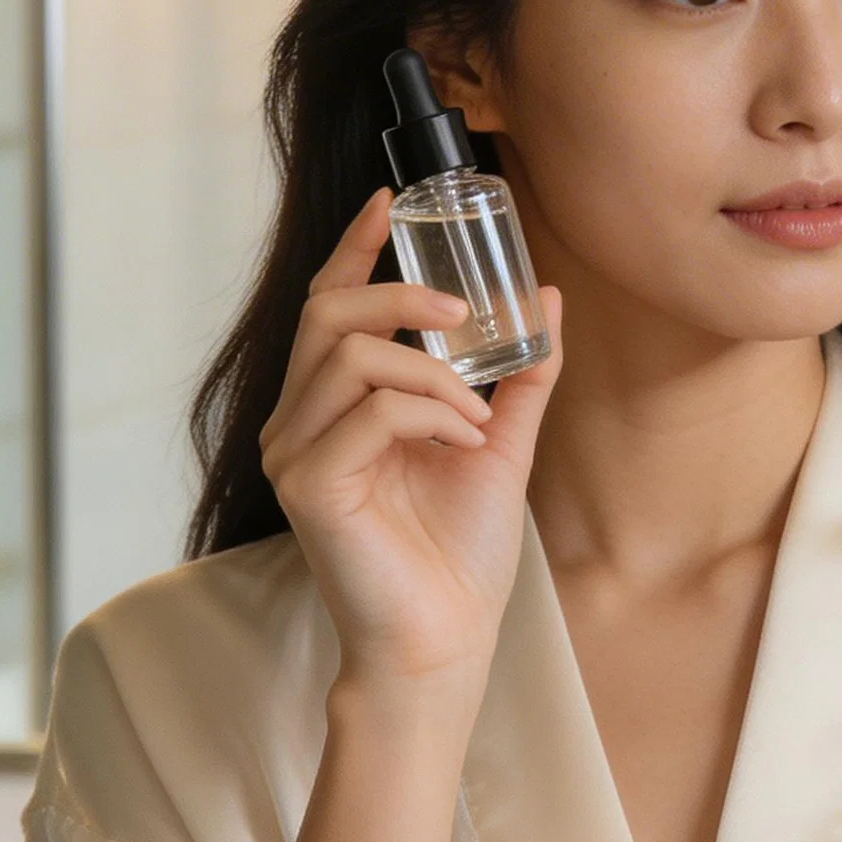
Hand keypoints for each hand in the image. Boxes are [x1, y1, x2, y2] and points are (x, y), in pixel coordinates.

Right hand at [260, 188, 562, 703]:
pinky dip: (431, 412)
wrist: (447, 641)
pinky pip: (370, 409)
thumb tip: (545, 299)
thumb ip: (518, 375)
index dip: (355, 248)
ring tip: (477, 416)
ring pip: (351, 355)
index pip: (328, 308)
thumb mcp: (500, 444)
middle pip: (326, 314)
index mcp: (333, 410)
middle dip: (399, 293)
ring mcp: (296, 455)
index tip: (393, 200)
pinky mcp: (308, 486)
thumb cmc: (460, 555)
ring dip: (433, 372)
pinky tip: (464, 443)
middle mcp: (300, 425)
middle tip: (465, 312)